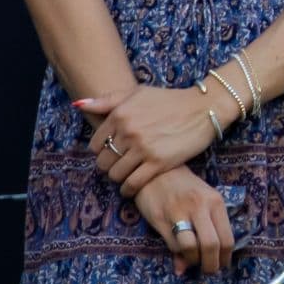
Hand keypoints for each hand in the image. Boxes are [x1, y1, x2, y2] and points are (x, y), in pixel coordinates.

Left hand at [82, 84, 229, 197]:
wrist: (204, 107)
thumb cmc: (170, 100)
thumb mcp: (138, 93)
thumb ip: (107, 100)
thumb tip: (78, 105)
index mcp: (120, 114)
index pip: (95, 144)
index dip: (102, 151)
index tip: (111, 152)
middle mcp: (129, 131)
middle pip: (103, 162)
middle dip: (109, 165)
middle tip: (119, 165)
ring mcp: (143, 148)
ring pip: (116, 174)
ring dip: (119, 178)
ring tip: (127, 175)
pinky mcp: (159, 162)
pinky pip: (133, 184)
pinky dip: (128, 190)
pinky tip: (131, 188)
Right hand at [134, 165, 233, 275]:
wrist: (156, 171)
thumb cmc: (183, 188)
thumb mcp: (200, 203)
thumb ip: (204, 230)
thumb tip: (197, 261)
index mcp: (215, 202)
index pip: (227, 237)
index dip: (225, 257)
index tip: (222, 264)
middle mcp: (200, 206)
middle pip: (212, 245)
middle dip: (211, 264)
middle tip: (208, 270)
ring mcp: (180, 212)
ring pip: (192, 247)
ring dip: (193, 261)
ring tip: (193, 262)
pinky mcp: (160, 218)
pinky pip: (172, 244)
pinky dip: (177, 254)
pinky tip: (178, 253)